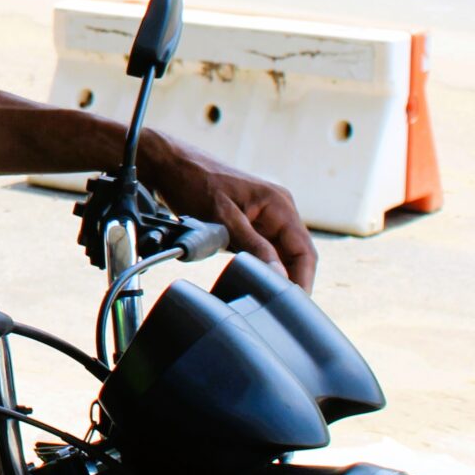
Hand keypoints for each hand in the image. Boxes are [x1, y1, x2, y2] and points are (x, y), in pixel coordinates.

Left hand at [143, 135, 318, 288]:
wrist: (170, 165)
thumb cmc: (195, 183)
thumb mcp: (223, 218)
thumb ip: (254, 247)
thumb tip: (280, 276)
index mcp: (279, 204)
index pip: (304, 250)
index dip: (304, 279)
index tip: (296, 305)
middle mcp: (279, 209)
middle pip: (296, 254)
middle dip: (292, 280)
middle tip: (282, 309)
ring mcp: (265, 215)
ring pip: (280, 253)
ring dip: (277, 274)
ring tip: (270, 299)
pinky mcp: (251, 222)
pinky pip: (264, 248)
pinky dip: (262, 265)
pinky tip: (256, 281)